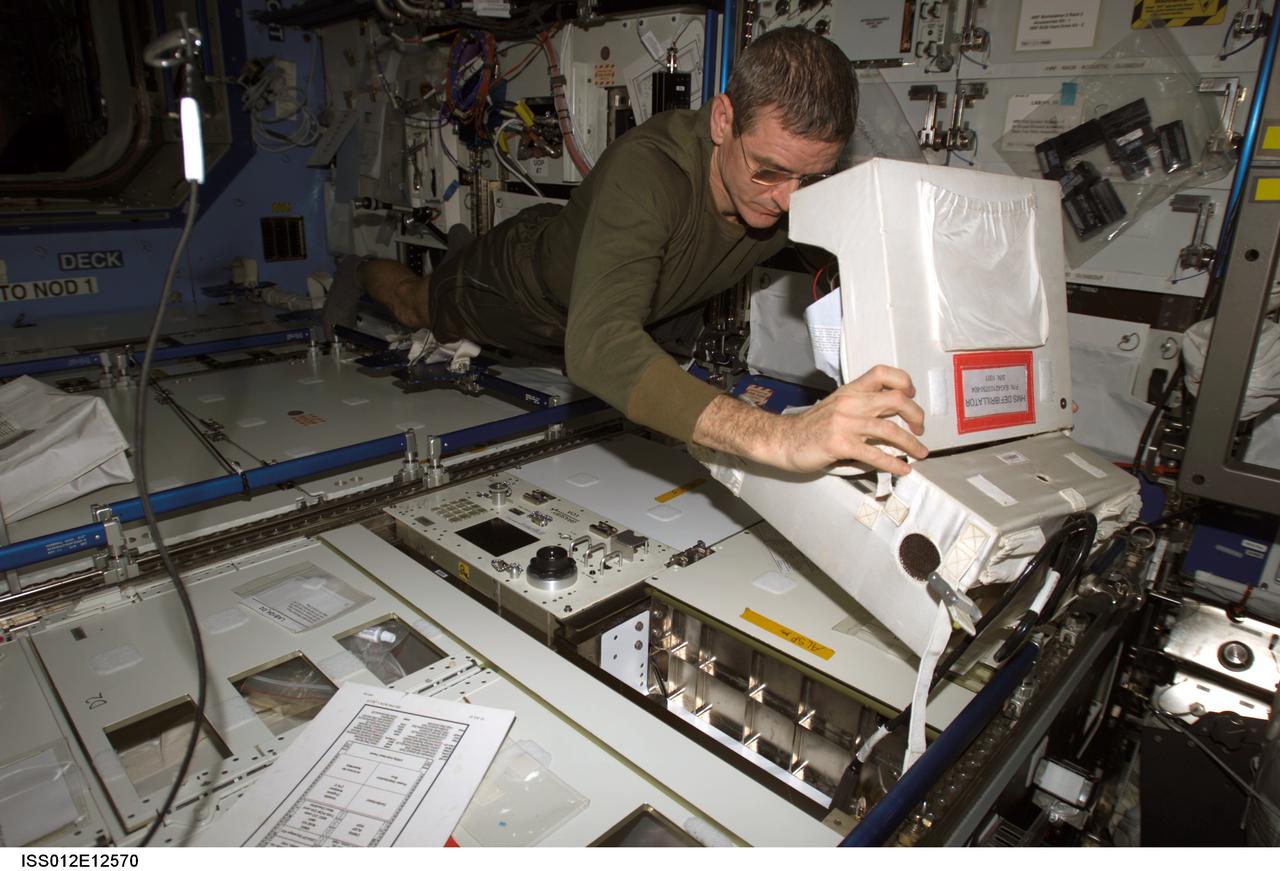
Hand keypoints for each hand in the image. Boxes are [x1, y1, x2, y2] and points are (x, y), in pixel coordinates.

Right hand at [776, 365, 927, 474]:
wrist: (783, 440)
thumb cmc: (810, 427)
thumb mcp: (837, 407)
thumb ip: (861, 408)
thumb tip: (890, 419)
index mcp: (850, 391)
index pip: (882, 373)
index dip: (903, 381)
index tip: (911, 395)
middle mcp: (850, 403)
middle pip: (895, 400)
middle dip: (915, 414)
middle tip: (920, 428)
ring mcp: (845, 423)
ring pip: (889, 430)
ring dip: (911, 443)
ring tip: (920, 453)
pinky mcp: (840, 444)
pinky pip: (874, 454)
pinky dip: (893, 463)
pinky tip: (902, 469)